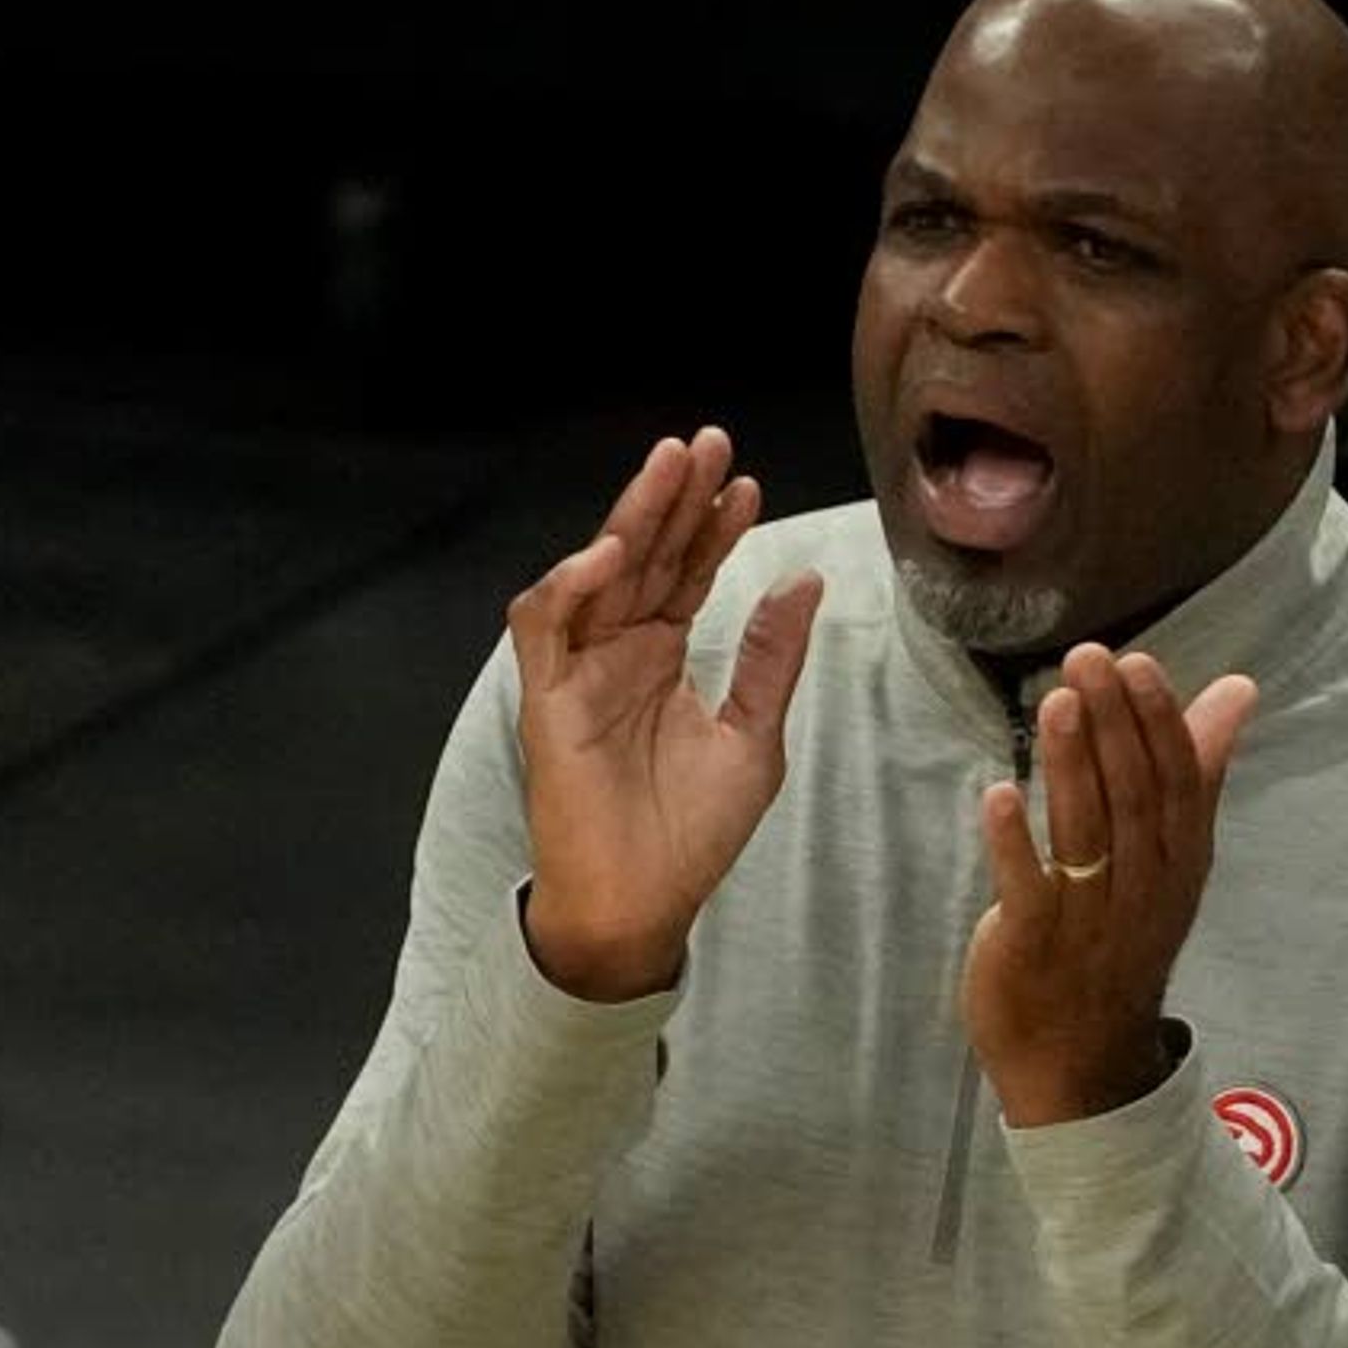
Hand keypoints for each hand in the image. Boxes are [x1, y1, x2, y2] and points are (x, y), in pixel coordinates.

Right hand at [510, 427, 822, 1000]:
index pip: (687, 572)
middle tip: (708, 443)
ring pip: (597, 572)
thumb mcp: (753, 737)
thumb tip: (803, 579)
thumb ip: (771, 658)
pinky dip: (572, 586)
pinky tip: (613, 554)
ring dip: (630, 517)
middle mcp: (618, 652)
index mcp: (663, 657)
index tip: (748, 486)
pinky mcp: (546, 700)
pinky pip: (544, 627)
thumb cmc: (693, 834)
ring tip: (670, 467)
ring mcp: (579, 671)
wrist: (644, 904)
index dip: (713, 527)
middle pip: (645, 556)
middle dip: (674, 498)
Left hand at [962, 646, 1257, 1127]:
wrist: (1082, 1064)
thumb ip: (1198, 772)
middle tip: (1089, 659)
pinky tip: (999, 792)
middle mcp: (1141, 889)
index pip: (1178, 784)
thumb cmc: (1121, 940)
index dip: (1160, 723)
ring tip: (1056, 703)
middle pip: (1133, 799)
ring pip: (1086, 835)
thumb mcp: (1172, 861)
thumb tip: (1237, 690)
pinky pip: (1027, 891)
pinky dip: (1014, 843)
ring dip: (1072, 766)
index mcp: (1177, 864)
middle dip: (1113, 727)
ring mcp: (1088, 921)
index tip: (1139, 663)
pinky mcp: (1032, 948)